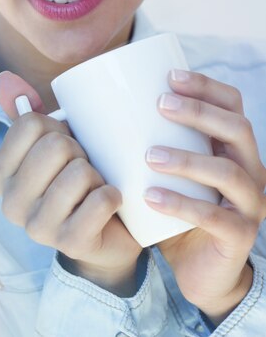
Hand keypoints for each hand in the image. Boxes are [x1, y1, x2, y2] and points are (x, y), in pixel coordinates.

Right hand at [0, 71, 141, 296]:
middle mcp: (10, 204)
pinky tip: (108, 204)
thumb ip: (25, 112)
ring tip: (93, 187)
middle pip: (55, 146)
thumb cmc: (74, 181)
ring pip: (79, 173)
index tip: (64, 145)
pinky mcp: (70, 244)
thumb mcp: (48, 145)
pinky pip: (101, 201)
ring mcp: (37, 228)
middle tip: (83, 168)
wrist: (105, 234)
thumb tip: (5, 78)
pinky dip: (113, 196)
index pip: (29, 124)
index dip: (57, 127)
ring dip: (97, 175)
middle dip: (80, 151)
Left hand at [144, 70, 265, 323]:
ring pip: (229, 173)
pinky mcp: (239, 236)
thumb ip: (150, 140)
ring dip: (188, 159)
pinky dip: (182, 205)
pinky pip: (216, 218)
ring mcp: (249, 204)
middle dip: (199, 112)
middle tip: (160, 105)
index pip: (232, 104)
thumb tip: (95, 107)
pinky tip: (152, 198)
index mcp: (232, 147)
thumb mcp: (168, 170)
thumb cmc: (174, 207)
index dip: (206, 86)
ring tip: (149, 155)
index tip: (169, 76)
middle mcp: (249, 169)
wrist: (195, 268)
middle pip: (238, 129)